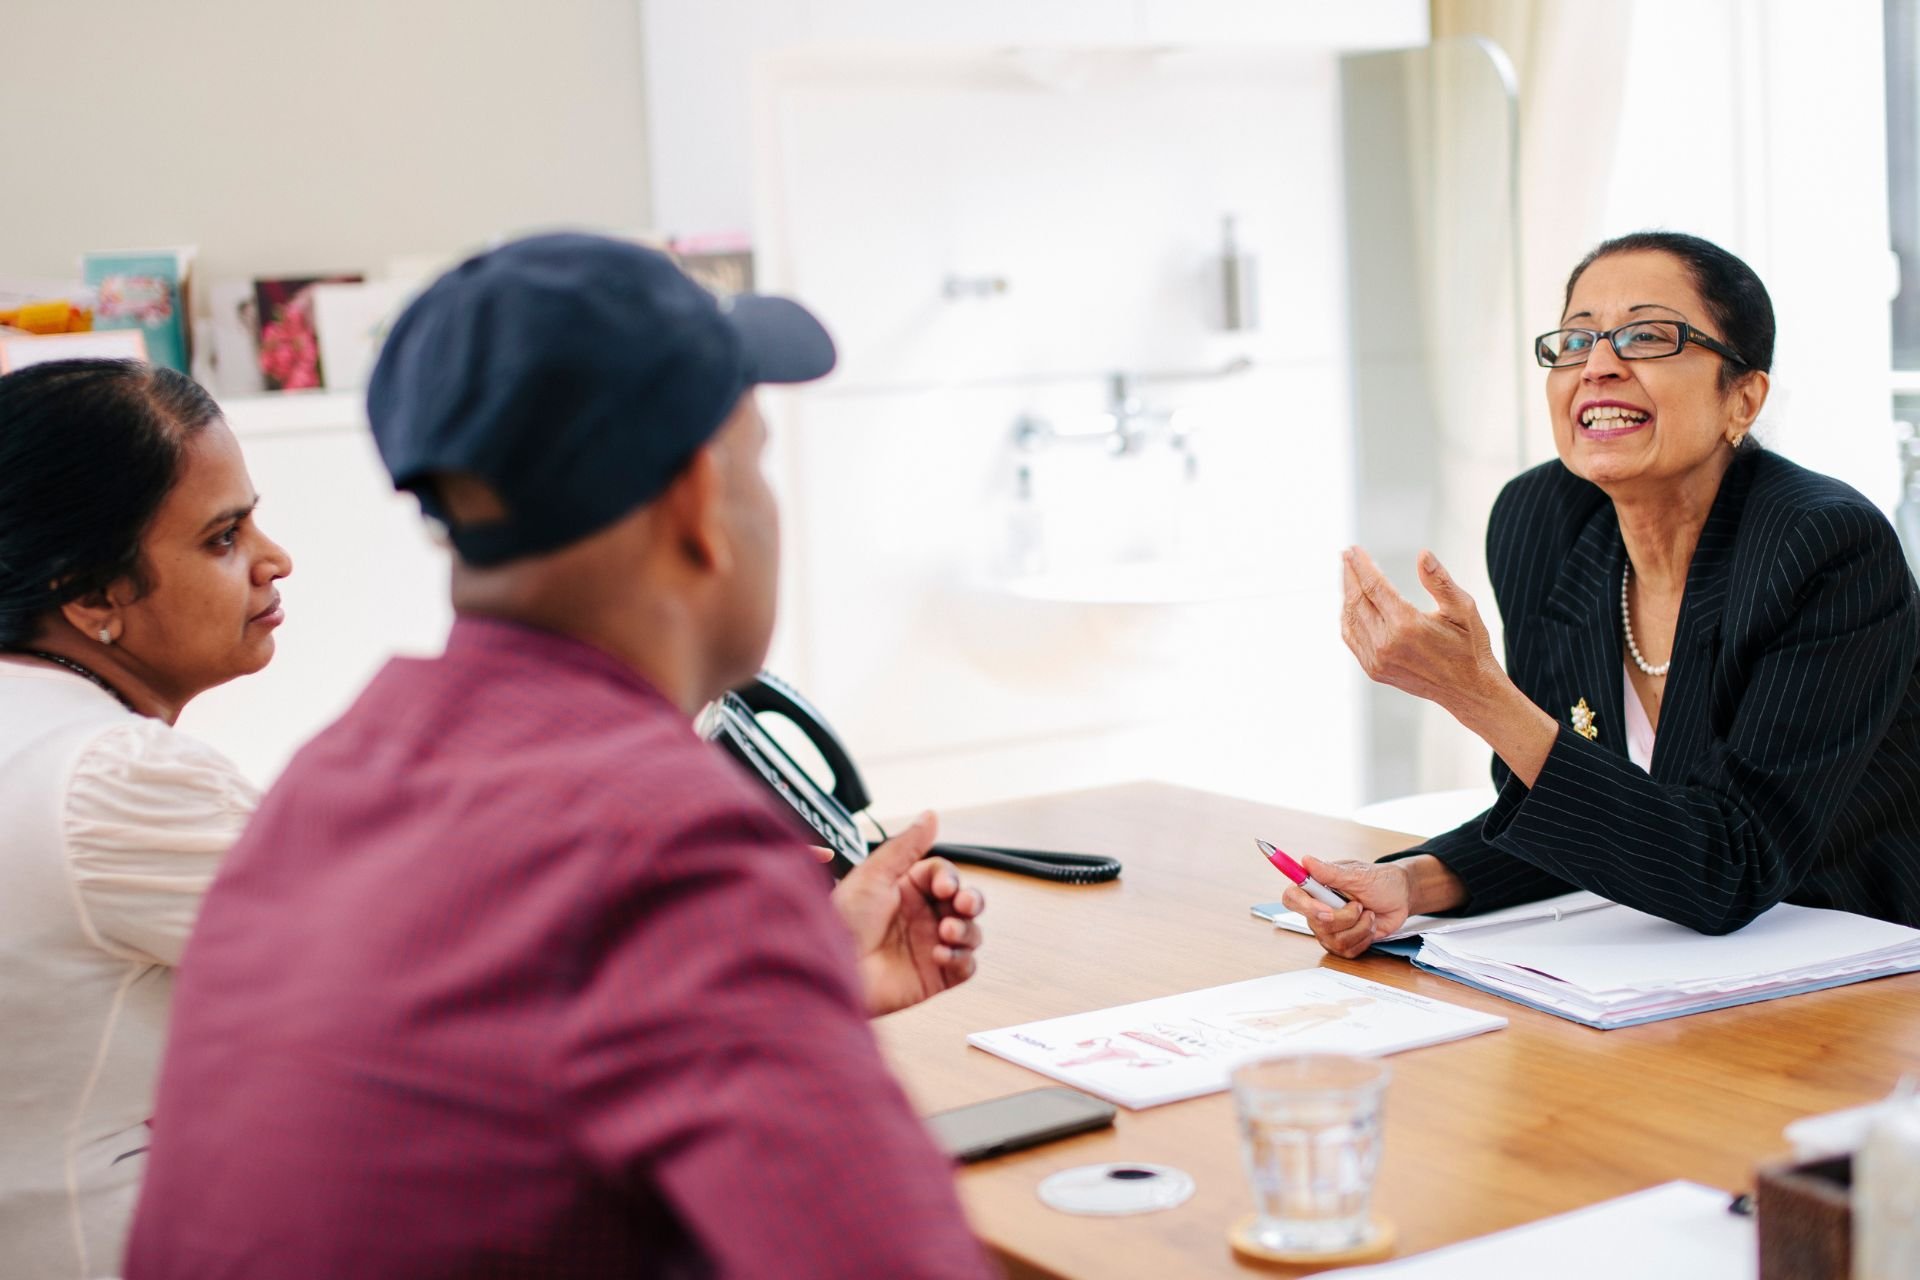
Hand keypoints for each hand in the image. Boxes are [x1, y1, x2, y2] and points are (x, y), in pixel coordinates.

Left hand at [826, 811, 985, 1016]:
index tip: (943, 885)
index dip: (949, 878)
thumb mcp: (873, 875)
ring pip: (970, 933)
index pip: (944, 876)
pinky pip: (964, 966)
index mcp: (907, 890)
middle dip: (971, 900)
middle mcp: (921, 917)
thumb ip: (906, 845)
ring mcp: (929, 946)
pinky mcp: (934, 976)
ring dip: (966, 930)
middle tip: (962, 903)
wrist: (829, 969)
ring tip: (946, 931)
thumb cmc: (841, 923)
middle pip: (965, 902)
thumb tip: (930, 815)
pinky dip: (961, 958)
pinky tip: (941, 954)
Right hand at [1281, 857, 1414, 958]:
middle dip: (1345, 918)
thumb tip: (1306, 860)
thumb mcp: (1358, 874)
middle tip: (1360, 905)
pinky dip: (1364, 938)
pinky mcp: (1343, 942)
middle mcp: (1319, 909)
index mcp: (1317, 888)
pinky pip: (1347, 950)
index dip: (1303, 906)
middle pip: (1316, 924)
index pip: (1292, 898)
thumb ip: (1330, 872)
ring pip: (1334, 940)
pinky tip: (1369, 926)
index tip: (1326, 909)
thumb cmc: (1380, 881)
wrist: (1400, 897)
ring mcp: (1330, 928)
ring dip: (1359, 927)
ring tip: (1368, 914)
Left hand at [1341, 546, 1499, 715]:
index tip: (1353, 549)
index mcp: (1407, 625)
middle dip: (1350, 574)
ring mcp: (1377, 659)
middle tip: (1346, 555)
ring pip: (1350, 619)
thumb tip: (1423, 554)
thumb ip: (1440, 581)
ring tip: (1348, 575)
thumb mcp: (1463, 609)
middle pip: (1356, 600)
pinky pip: (1352, 638)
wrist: (1468, 690)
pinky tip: (1351, 604)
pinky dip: (1347, 617)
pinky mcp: (1374, 670)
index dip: (1361, 565)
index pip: (1373, 585)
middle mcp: (1386, 643)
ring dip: (1346, 594)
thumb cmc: (1469, 647)